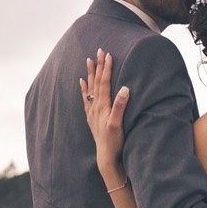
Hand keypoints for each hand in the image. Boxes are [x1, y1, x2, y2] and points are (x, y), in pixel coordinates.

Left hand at [80, 49, 130, 174]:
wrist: (106, 157)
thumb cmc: (114, 142)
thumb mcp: (118, 124)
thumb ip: (120, 106)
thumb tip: (124, 88)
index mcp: (103, 106)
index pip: (104, 82)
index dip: (107, 68)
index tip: (108, 55)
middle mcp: (96, 106)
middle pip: (97, 82)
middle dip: (98, 66)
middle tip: (99, 51)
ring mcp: (93, 112)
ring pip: (90, 88)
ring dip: (90, 74)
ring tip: (89, 60)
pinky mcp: (92, 117)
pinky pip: (86, 99)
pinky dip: (84, 89)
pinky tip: (81, 82)